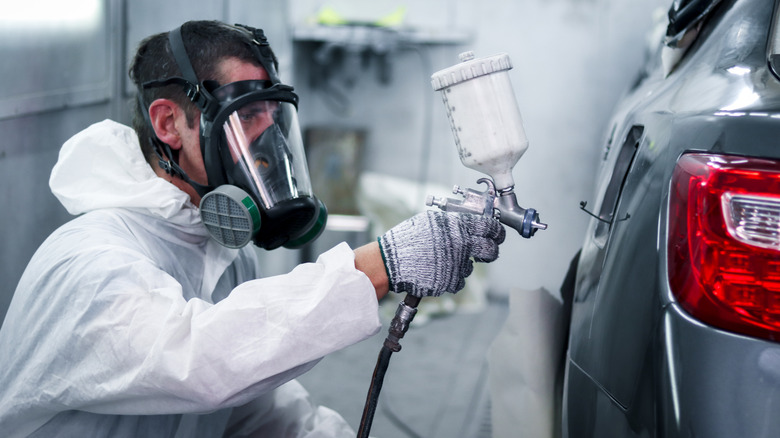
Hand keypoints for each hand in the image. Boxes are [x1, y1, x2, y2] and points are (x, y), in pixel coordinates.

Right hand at [378, 210, 505, 296]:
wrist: (390, 262)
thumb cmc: (407, 239)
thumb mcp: (431, 222)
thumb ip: (453, 223)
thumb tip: (472, 225)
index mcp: (456, 225)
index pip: (489, 226)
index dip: (497, 231)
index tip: (497, 234)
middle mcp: (461, 244)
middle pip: (490, 250)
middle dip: (490, 251)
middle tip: (485, 252)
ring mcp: (457, 264)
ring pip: (471, 267)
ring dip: (461, 264)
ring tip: (440, 260)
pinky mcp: (450, 282)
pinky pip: (458, 280)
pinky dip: (450, 277)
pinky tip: (435, 270)